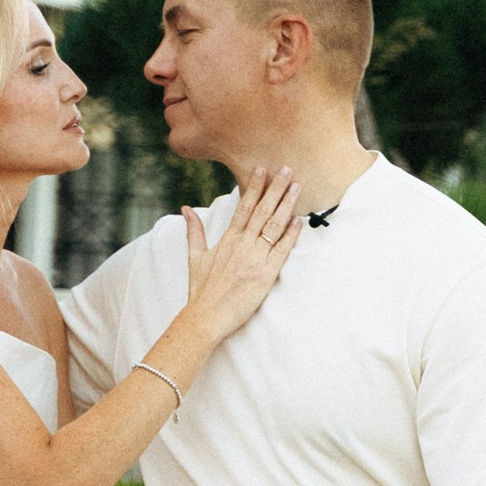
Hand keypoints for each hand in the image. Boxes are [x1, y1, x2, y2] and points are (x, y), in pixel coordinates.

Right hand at [179, 169, 302, 342]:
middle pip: (262, 210)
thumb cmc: (201, 290)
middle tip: (287, 169)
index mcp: (227, 239)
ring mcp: (255, 258)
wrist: (207, 317)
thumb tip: (186, 208)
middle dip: (275, 188)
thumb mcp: (195, 256)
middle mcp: (242, 244)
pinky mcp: (266, 274)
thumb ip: (194, 230)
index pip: (243, 207)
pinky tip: (299, 220)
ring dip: (287, 205)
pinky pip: (281, 249)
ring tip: (297, 187)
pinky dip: (291, 234)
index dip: (254, 187)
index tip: (262, 169)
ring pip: (274, 225)